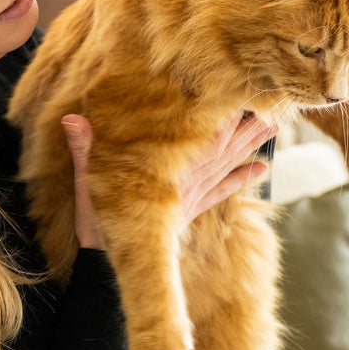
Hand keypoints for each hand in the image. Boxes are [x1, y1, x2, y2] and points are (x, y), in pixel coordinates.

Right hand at [61, 112, 276, 249]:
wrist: (108, 262)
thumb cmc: (98, 219)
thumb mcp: (86, 180)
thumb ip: (84, 148)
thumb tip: (72, 120)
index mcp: (167, 166)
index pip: (202, 132)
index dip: (223, 111)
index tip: (242, 87)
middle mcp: (187, 178)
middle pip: (225, 144)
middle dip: (249, 123)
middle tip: (276, 101)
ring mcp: (192, 194)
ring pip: (228, 164)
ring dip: (252, 144)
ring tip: (275, 124)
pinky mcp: (191, 209)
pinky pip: (222, 192)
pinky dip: (242, 179)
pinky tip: (262, 168)